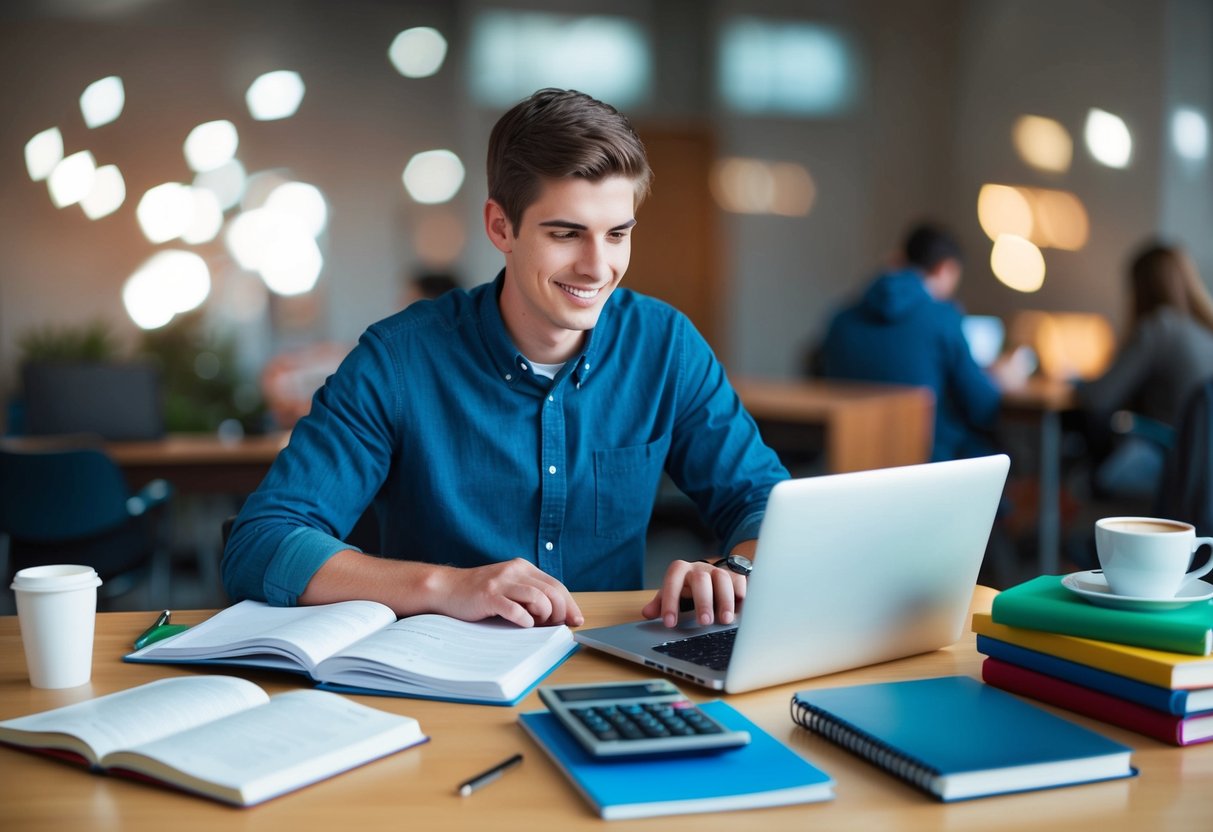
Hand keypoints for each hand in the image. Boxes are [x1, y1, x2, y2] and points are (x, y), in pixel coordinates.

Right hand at [429, 558, 583, 628]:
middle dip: (559, 612)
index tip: (576, 620)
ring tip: (537, 624)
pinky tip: (523, 625)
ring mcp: (501, 582)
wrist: (446, 588)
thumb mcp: (509, 587)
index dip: (569, 604)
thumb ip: (530, 594)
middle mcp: (515, 571)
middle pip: (551, 591)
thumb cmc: (479, 593)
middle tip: (554, 626)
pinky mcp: (488, 595)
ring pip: (538, 598)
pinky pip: (515, 609)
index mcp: (523, 567)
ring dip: (544, 616)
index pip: (556, 585)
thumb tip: (558, 615)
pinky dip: (525, 620)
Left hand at [640, 559, 745, 627]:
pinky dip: (741, 597)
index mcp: (681, 571)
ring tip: (725, 621)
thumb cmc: (687, 588)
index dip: (670, 601)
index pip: (673, 581)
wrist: (709, 574)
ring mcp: (718, 572)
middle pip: (701, 579)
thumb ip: (660, 603)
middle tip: (704, 622)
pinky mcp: (735, 577)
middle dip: (703, 601)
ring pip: (723, 579)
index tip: (670, 623)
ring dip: (725, 601)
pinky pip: (740, 582)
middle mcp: (700, 569)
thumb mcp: (671, 593)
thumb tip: (647, 613)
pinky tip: (741, 612)